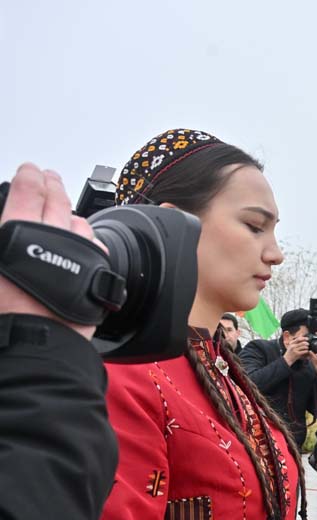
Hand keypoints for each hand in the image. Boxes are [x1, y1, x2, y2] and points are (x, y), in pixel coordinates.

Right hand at [0, 164, 99, 338]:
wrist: (38, 340)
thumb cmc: (6, 311)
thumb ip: (5, 241)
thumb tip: (7, 230)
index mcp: (18, 230)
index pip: (26, 190)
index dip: (29, 176)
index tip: (30, 170)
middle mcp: (52, 235)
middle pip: (55, 200)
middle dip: (52, 184)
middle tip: (49, 176)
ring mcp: (77, 252)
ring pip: (78, 222)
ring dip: (70, 212)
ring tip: (64, 210)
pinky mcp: (95, 271)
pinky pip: (94, 247)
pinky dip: (88, 240)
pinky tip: (84, 240)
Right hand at [283, 335, 309, 365]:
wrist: (287, 359)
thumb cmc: (290, 352)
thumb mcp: (291, 345)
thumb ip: (296, 340)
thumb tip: (301, 334)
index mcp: (291, 343)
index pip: (299, 339)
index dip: (304, 338)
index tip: (307, 339)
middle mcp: (293, 346)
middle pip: (302, 343)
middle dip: (307, 343)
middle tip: (308, 344)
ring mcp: (295, 350)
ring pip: (304, 347)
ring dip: (307, 347)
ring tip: (307, 348)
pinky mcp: (297, 354)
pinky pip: (304, 351)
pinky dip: (306, 351)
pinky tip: (306, 351)